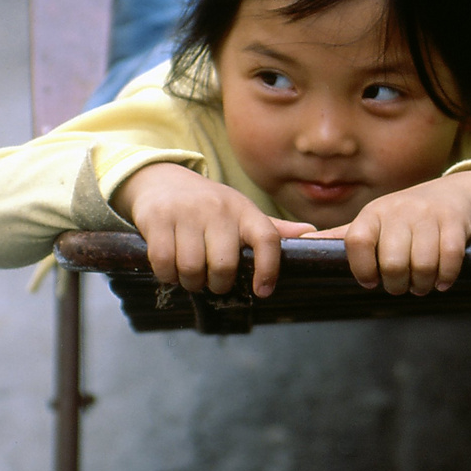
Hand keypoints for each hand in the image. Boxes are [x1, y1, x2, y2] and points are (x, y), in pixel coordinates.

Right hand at [114, 163, 313, 296]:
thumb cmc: (209, 205)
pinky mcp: (158, 218)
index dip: (269, 269)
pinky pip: (164, 262)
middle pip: (224, 265)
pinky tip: (170, 268)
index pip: (268, 239)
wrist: (162, 179)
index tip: (262, 291)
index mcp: (244, 211)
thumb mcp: (241, 212)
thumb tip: (312, 234)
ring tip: (190, 275)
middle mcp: (218, 210)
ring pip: (191, 268)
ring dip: (190, 282)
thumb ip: (272, 229)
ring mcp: (187, 212)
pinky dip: (166, 275)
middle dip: (218, 284)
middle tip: (213, 281)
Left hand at [304, 172, 470, 295]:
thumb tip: (301, 241)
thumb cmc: (405, 217)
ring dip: (422, 285)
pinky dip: (445, 277)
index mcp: (373, 214)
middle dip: (397, 285)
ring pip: (422, 265)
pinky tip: (442, 281)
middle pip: (392, 263)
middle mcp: (398, 211)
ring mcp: (428, 216)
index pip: (357, 242)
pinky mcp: (454, 222)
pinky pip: (449, 259)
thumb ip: (343, 236)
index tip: (370, 281)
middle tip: (402, 287)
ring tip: (421, 285)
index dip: (362, 268)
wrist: (454, 195)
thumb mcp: (373, 221)